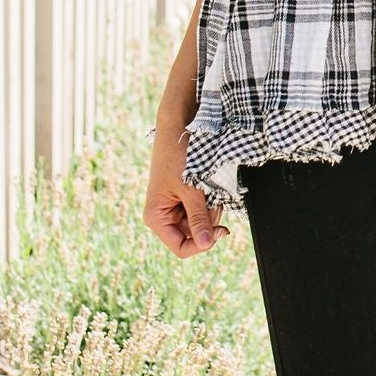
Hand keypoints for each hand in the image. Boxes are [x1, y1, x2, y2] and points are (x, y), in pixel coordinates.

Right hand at [144, 133, 223, 256]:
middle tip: (212, 197)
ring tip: (208, 187)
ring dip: (211, 208)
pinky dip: (211, 200)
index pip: (181, 248)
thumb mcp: (190, 189)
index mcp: (156, 217)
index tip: (219, 229)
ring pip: (202, 222)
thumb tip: (206, 244)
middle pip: (194, 236)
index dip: (201, 244)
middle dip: (208, 219)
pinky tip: (209, 185)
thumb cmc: (177, 154)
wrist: (179, 127)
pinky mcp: (185, 198)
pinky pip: (203, 209)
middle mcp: (164, 216)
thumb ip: (199, 218)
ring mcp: (175, 207)